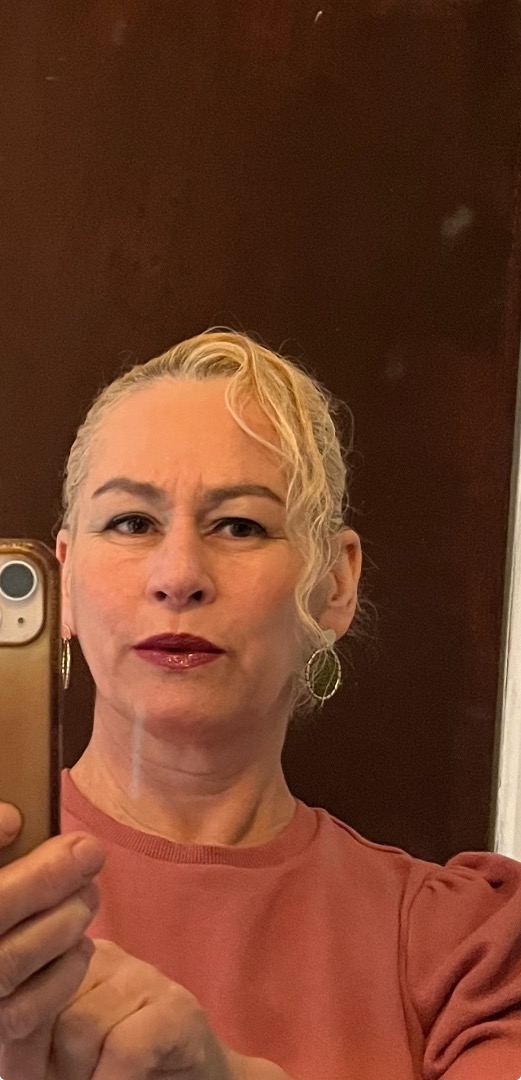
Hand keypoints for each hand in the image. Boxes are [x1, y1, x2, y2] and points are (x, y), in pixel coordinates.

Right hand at [0, 801, 103, 1077]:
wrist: (17, 970)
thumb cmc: (18, 920)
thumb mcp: (13, 890)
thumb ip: (10, 863)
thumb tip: (14, 818)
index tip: (15, 819)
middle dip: (39, 881)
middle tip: (88, 852)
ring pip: (5, 964)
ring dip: (58, 923)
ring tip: (90, 896)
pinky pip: (23, 1013)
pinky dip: (60, 976)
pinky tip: (82, 948)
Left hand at [11, 939, 291, 1079]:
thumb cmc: (108, 1072)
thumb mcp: (54, 1054)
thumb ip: (25, 1032)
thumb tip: (7, 1019)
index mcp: (68, 958)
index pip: (23, 983)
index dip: (21, 1039)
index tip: (34, 1069)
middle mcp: (103, 955)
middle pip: (48, 1007)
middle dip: (50, 1063)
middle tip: (75, 1077)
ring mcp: (144, 977)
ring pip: (82, 1027)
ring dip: (84, 1077)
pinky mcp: (177, 1010)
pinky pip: (126, 1047)